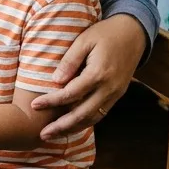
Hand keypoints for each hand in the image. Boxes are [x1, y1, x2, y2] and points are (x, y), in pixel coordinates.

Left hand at [30, 14, 145, 140]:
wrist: (134, 33)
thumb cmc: (105, 33)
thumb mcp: (84, 40)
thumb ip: (70, 61)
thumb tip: (55, 80)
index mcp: (99, 74)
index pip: (70, 94)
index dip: (51, 101)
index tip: (34, 105)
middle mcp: (109, 88)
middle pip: (82, 114)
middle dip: (62, 126)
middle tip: (43, 134)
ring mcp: (115, 94)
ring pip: (93, 118)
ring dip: (73, 129)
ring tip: (54, 135)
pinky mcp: (118, 95)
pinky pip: (100, 114)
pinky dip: (85, 122)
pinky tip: (72, 126)